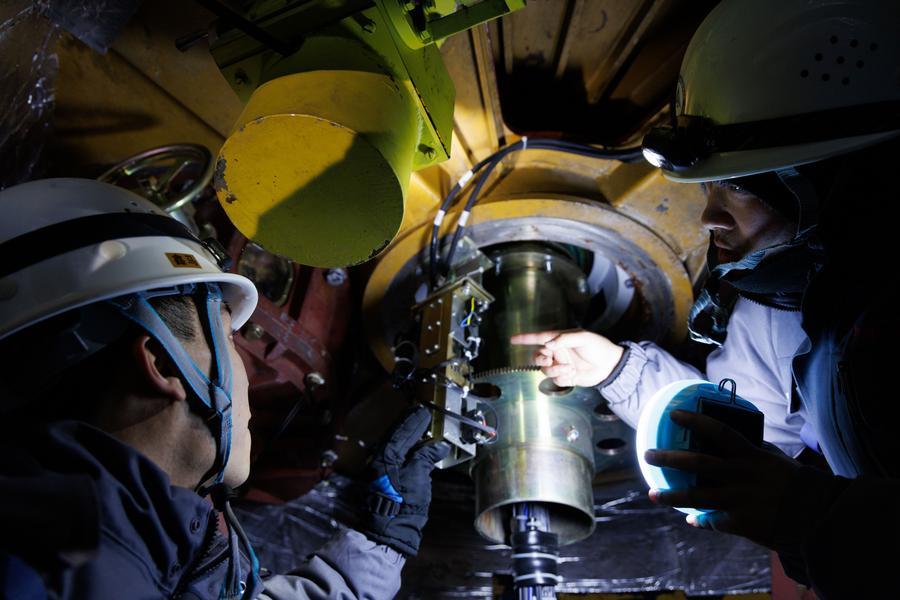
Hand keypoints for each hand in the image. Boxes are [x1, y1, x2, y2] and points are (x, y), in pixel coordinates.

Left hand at [363, 406, 449, 555]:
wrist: (389, 530)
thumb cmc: (403, 504)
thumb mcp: (418, 477)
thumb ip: (426, 457)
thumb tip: (439, 445)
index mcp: (386, 456)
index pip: (402, 431)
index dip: (415, 421)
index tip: (425, 412)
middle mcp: (379, 459)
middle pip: (394, 435)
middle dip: (408, 424)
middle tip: (420, 413)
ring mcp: (379, 469)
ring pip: (393, 445)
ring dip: (406, 435)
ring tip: (418, 426)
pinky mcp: (383, 478)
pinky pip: (394, 455)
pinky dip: (404, 447)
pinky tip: (412, 447)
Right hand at [509, 329, 624, 386]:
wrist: (610, 366)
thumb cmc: (598, 347)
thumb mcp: (583, 337)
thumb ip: (564, 339)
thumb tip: (548, 344)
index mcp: (560, 340)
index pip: (539, 338)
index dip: (525, 339)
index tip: (512, 339)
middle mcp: (558, 352)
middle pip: (537, 356)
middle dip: (540, 359)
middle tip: (549, 359)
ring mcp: (561, 365)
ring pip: (545, 370)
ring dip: (554, 369)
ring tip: (569, 368)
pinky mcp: (565, 377)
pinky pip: (555, 379)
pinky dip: (561, 377)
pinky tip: (573, 374)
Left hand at [644, 409, 800, 548]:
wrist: (817, 516)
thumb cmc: (798, 484)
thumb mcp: (776, 461)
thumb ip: (755, 451)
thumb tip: (736, 440)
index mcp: (751, 456)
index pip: (719, 432)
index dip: (695, 421)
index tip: (674, 414)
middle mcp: (741, 476)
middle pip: (697, 463)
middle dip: (668, 457)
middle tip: (648, 453)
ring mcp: (739, 500)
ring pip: (696, 496)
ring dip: (671, 495)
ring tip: (652, 493)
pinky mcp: (740, 523)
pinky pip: (712, 522)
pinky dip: (700, 520)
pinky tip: (691, 519)